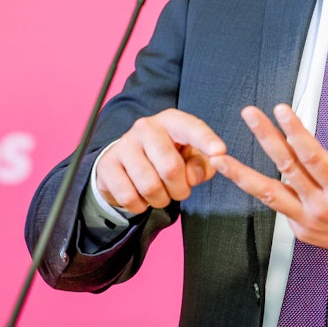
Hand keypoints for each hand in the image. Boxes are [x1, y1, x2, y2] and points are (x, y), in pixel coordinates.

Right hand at [96, 108, 226, 214]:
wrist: (126, 163)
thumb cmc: (167, 157)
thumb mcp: (190, 157)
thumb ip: (203, 164)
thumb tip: (196, 174)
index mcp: (171, 120)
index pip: (191, 128)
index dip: (207, 141)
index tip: (220, 152)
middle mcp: (146, 127)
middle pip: (170, 167)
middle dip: (180, 189)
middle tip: (180, 192)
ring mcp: (124, 144)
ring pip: (149, 186)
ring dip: (161, 199)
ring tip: (161, 194)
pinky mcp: (107, 165)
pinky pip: (129, 197)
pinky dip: (140, 206)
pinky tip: (142, 197)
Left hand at [210, 104, 327, 278]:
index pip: (312, 156)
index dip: (295, 130)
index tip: (282, 110)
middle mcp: (321, 208)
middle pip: (285, 168)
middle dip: (265, 137)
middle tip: (251, 115)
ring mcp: (308, 222)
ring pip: (268, 195)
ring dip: (242, 174)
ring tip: (221, 158)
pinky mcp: (301, 231)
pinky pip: (279, 206)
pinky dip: (263, 190)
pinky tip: (249, 174)